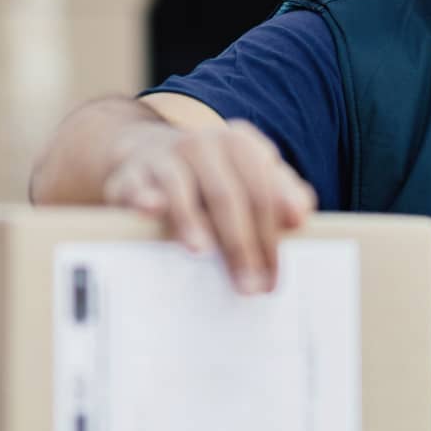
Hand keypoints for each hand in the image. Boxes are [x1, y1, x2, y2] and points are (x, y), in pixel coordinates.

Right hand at [101, 119, 316, 294]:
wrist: (150, 152)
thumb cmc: (214, 176)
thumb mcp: (252, 177)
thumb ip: (282, 194)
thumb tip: (300, 216)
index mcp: (241, 144)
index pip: (263, 191)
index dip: (271, 234)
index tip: (275, 275)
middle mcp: (204, 144)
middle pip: (228, 196)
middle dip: (240, 244)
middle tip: (248, 286)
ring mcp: (166, 156)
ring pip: (182, 188)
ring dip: (192, 220)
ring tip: (202, 252)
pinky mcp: (131, 172)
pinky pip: (136, 185)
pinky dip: (144, 197)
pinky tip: (151, 210)